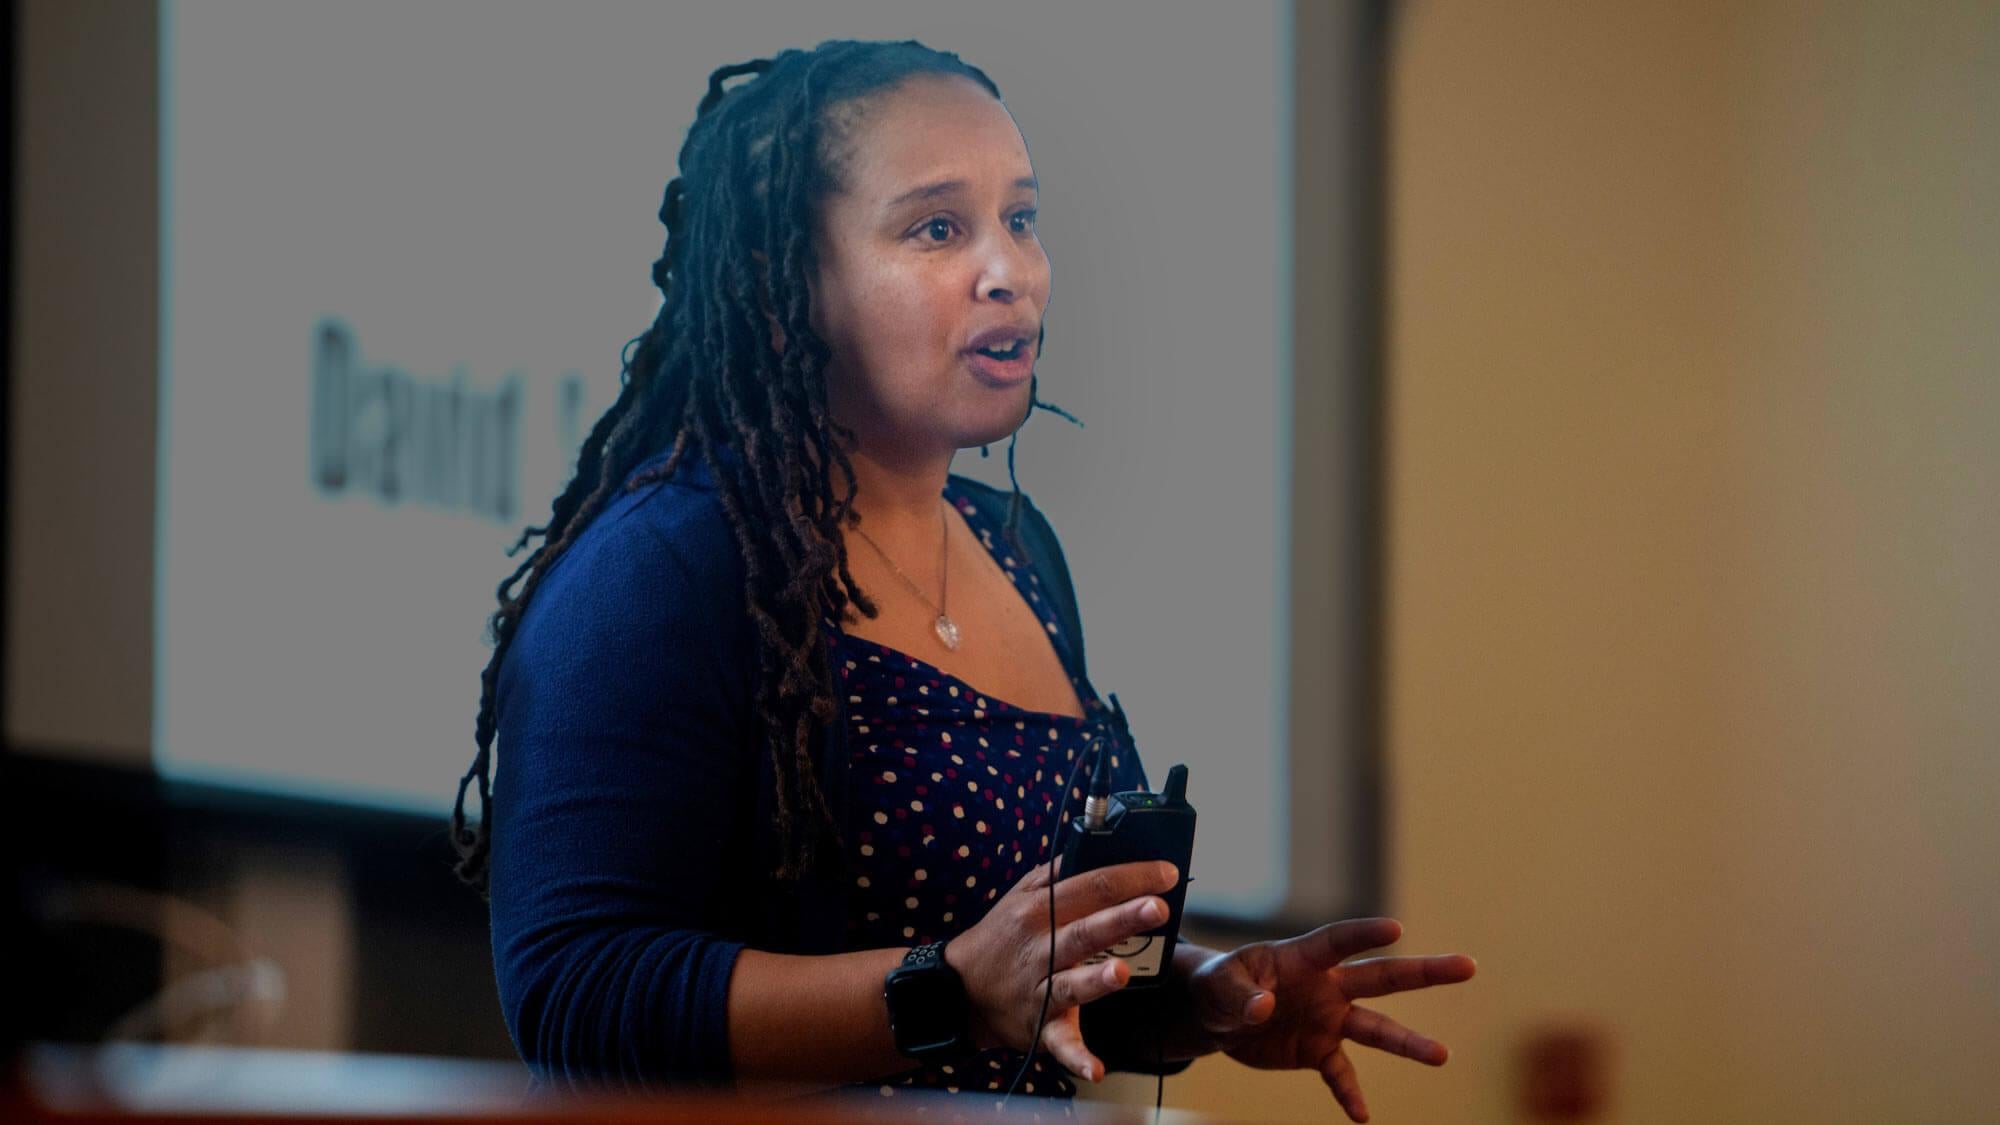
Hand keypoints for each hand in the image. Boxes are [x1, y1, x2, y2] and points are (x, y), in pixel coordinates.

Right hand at [942, 858, 1180, 1082]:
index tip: (1165, 872)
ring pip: (1070, 983)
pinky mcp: (1039, 1025)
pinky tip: (1094, 1069)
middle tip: (1157, 907)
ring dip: (1095, 981)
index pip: (1090, 885)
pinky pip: (1059, 1041)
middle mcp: (1039, 947)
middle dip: (1121, 919)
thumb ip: (1056, 873)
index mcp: (1039, 909)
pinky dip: (1075, 1056)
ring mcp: (1038, 988)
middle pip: (1084, 929)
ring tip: (1121, 971)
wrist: (958, 990)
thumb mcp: (1019, 895)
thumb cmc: (1000, 937)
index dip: (1130, 877)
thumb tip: (1091, 845)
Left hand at [1187, 918, 1474, 1122]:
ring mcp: (1327, 1020)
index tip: (1396, 928)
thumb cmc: (1217, 985)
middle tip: (1468, 966)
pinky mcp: (1318, 1051)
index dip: (1364, 934)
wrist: (1216, 1016)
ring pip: (1377, 1029)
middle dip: (1425, 972)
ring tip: (1441, 1056)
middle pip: (1383, 977)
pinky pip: (1341, 1075)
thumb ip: (1239, 994)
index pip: (1338, 941)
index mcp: (1302, 958)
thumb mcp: (1217, 986)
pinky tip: (1361, 1116)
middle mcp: (1326, 987)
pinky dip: (1350, 1095)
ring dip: (1407, 1044)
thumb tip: (1263, 1008)